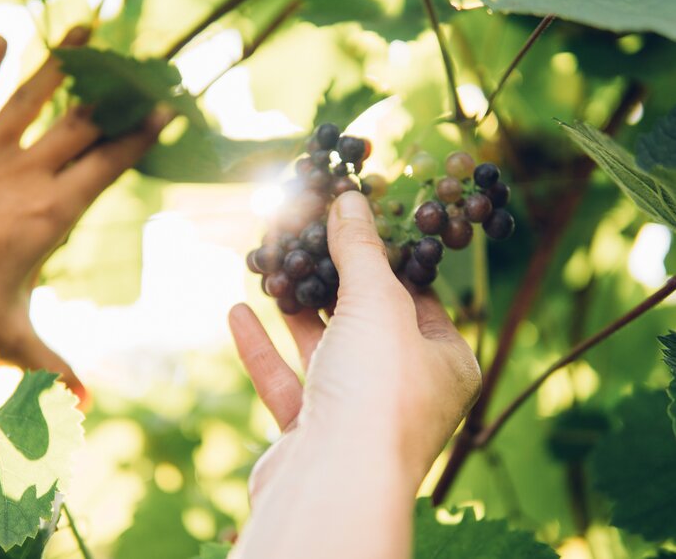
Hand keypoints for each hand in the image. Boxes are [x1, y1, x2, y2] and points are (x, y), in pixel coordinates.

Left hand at [0, 28, 170, 403]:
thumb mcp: (6, 333)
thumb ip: (50, 365)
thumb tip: (85, 405)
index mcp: (52, 211)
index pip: (108, 165)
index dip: (140, 137)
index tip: (166, 113)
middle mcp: (26, 171)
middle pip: (82, 124)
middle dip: (118, 97)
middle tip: (144, 72)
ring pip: (33, 97)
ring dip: (62, 64)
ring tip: (90, 33)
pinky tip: (0, 39)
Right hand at [229, 191, 480, 558]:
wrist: (332, 484)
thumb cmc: (378, 390)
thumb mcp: (376, 302)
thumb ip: (361, 250)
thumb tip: (350, 199)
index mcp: (445, 361)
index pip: (417, 293)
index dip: (384, 254)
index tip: (353, 220)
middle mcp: (407, 389)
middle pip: (365, 318)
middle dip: (329, 276)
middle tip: (303, 234)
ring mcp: (358, 413)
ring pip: (323, 348)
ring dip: (293, 308)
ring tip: (268, 264)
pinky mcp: (313, 433)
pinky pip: (287, 381)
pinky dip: (263, 348)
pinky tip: (239, 310)